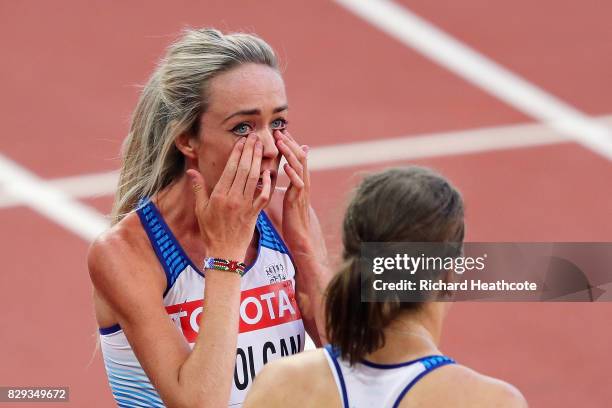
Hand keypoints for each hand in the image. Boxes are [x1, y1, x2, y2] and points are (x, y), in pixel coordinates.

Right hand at [186, 134, 271, 261]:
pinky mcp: (254, 213)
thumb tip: (191, 170)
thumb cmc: (211, 231)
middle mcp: (232, 198)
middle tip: (255, 137)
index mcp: (219, 195)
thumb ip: (198, 188)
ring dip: (259, 161)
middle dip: (250, 151)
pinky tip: (270, 173)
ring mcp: (245, 206)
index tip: (242, 140)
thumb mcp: (200, 209)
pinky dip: (268, 184)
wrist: (224, 252)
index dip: (237, 153)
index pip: (230, 169)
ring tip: (262, 148)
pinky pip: (264, 196)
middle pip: (243, 170)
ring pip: (254, 179)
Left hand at [274, 130, 311, 248]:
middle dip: (290, 143)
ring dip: (290, 153)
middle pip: (300, 157)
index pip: (295, 156)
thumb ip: (289, 182)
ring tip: (281, 142)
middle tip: (280, 130)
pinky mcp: (299, 199)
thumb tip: (284, 171)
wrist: (301, 235)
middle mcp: (303, 181)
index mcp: (299, 180)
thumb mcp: (289, 195)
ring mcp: (303, 190)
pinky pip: (298, 183)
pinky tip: (285, 165)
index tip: (279, 131)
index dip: (288, 143)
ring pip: (299, 167)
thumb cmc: (292, 216)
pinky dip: (292, 173)